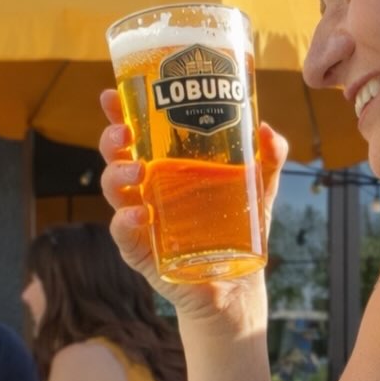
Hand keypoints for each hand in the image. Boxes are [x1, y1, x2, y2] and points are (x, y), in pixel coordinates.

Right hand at [98, 88, 288, 325]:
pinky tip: (137, 215)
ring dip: (116, 175)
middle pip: (116, 157)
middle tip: (124, 131)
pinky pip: (123, 235)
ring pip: (114, 191)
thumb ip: (268, 158)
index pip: (137, 135)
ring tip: (137, 169)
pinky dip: (123, 223)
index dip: (119, 114)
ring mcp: (141, 221)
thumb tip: (267, 129)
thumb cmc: (240, 231)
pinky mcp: (142, 252)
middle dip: (111, 139)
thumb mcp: (259, 189)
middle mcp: (148, 191)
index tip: (112, 95)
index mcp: (167, 169)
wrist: (236, 285)